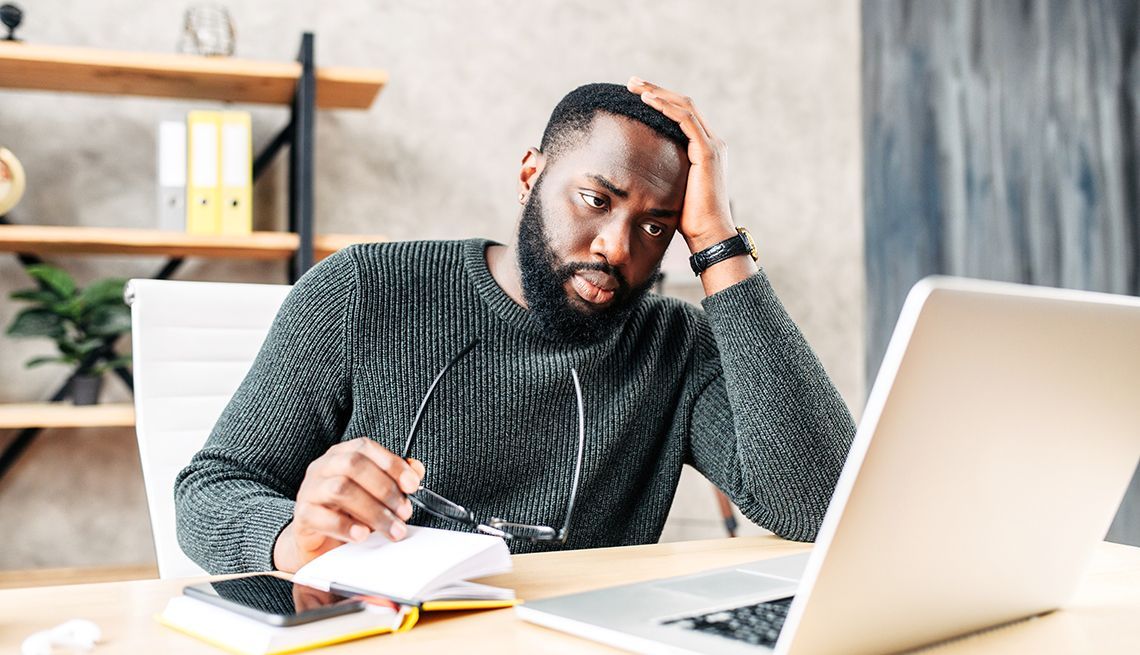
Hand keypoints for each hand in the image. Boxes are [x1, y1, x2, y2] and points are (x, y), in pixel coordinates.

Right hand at [273, 438, 424, 572]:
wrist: (317, 540)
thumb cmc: (348, 511)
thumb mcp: (374, 493)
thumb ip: (395, 479)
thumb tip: (416, 470)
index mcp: (341, 455)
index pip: (365, 448)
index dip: (392, 464)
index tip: (412, 485)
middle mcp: (323, 467)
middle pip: (353, 465)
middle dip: (385, 489)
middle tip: (404, 512)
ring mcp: (310, 489)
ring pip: (340, 489)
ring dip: (372, 511)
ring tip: (392, 529)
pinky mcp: (302, 515)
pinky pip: (321, 516)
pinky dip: (346, 527)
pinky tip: (363, 535)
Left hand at [626, 76, 736, 252]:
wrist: (708, 234)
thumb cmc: (689, 220)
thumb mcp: (672, 188)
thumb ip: (665, 173)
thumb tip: (642, 172)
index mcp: (705, 149)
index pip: (682, 115)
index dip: (660, 101)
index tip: (636, 95)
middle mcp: (712, 142)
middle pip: (683, 104)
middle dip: (656, 90)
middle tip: (632, 82)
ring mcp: (712, 145)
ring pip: (684, 106)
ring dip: (658, 93)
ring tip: (634, 86)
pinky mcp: (708, 152)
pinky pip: (685, 120)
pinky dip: (666, 107)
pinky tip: (647, 100)